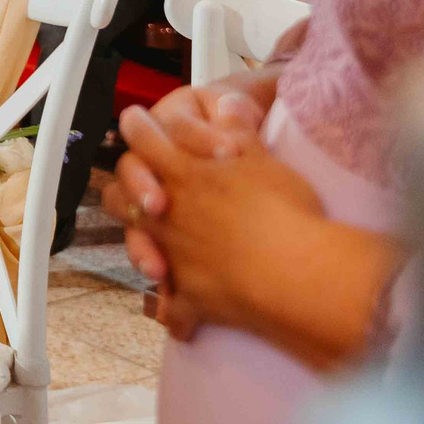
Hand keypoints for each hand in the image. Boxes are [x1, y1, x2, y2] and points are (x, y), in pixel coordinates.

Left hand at [113, 90, 326, 345]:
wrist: (301, 274)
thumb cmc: (287, 212)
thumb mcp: (265, 158)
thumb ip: (238, 131)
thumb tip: (228, 104)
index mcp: (183, 172)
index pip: (143, 138)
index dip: (137, 126)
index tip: (135, 120)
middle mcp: (168, 212)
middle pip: (123, 192)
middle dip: (129, 188)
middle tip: (146, 187)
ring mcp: (174, 255)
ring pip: (138, 245)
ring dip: (142, 245)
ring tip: (154, 249)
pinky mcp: (190, 296)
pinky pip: (171, 308)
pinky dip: (173, 313)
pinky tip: (176, 320)